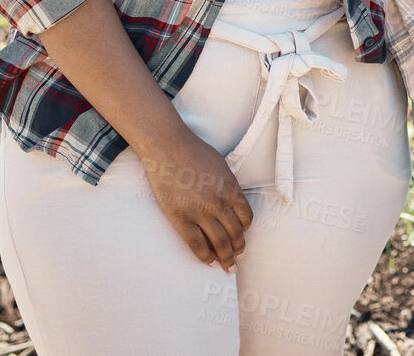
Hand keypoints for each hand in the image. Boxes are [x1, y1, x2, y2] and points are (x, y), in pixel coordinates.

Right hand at [137, 132, 254, 271]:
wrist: (167, 147)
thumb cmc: (193, 151)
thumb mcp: (220, 166)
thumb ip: (228, 186)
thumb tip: (231, 202)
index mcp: (231, 189)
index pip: (246, 217)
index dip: (245, 229)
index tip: (242, 235)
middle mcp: (219, 203)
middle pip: (235, 233)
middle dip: (238, 249)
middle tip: (238, 258)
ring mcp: (200, 212)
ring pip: (219, 243)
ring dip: (225, 257)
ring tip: (227, 266)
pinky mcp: (180, 218)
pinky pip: (196, 244)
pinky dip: (205, 256)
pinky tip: (208, 261)